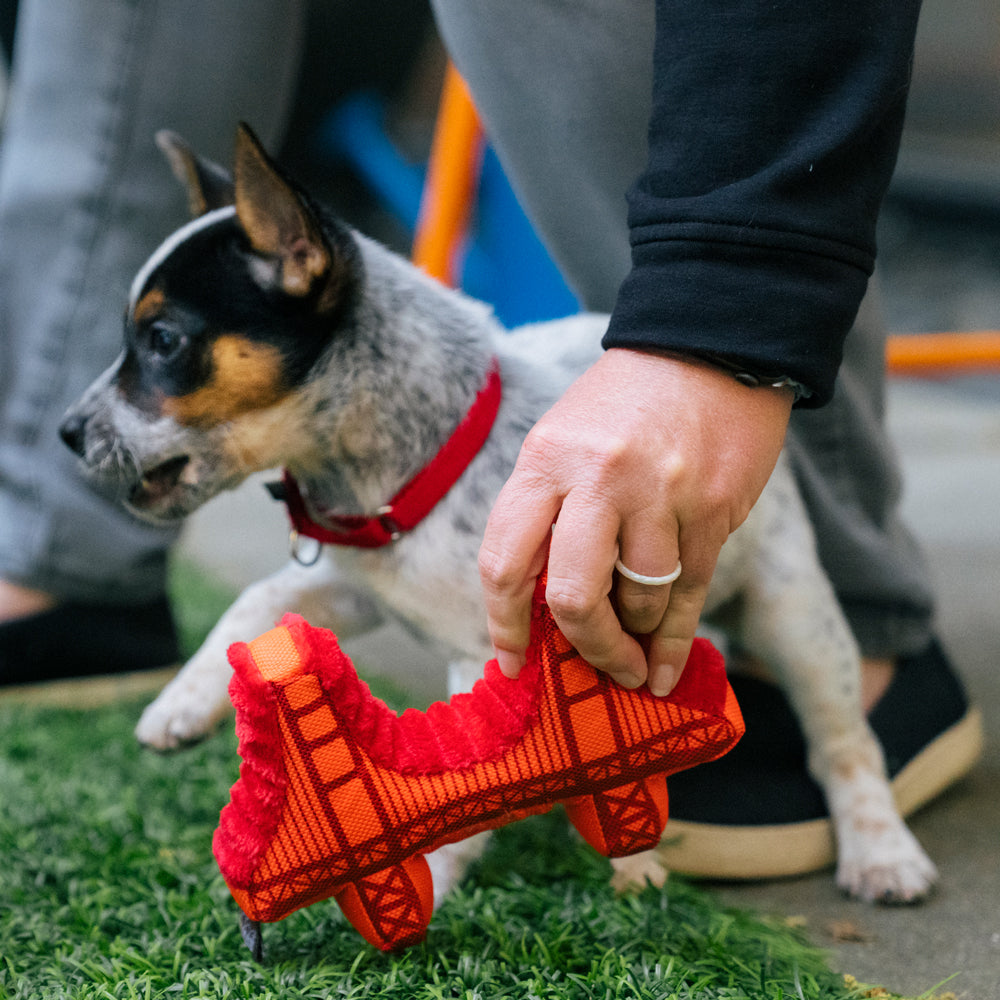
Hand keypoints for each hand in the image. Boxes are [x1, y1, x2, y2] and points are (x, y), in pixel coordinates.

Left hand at [478, 347, 792, 694]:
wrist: (710, 343)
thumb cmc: (626, 401)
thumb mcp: (564, 439)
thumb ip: (546, 511)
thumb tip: (540, 602)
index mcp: (545, 460)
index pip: (505, 562)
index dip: (504, 624)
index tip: (510, 661)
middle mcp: (598, 478)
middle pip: (572, 597)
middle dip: (585, 647)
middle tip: (594, 666)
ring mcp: (661, 494)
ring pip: (639, 602)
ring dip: (637, 635)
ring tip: (640, 638)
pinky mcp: (713, 508)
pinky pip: (690, 592)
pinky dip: (676, 641)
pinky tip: (665, 667)